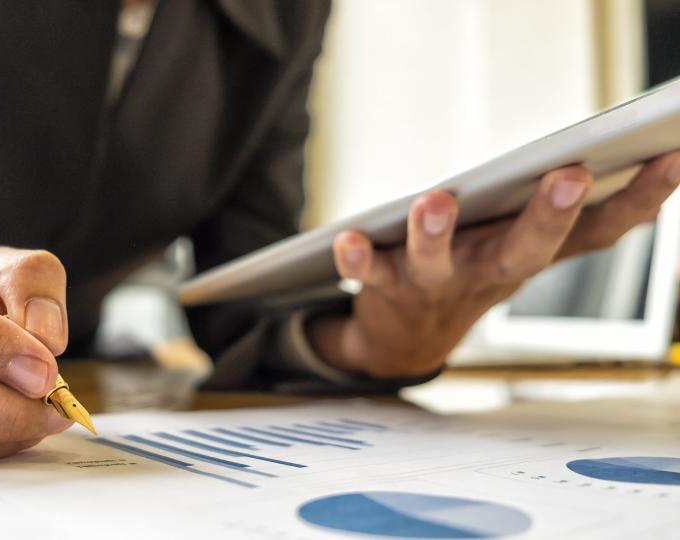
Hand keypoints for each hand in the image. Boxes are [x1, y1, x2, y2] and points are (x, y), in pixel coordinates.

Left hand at [309, 151, 679, 377]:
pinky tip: (348, 237)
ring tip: (435, 202)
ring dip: (436, 233)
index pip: (594, 234)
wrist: (405, 339)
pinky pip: (368, 271)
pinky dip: (357, 256)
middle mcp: (488, 271)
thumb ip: (571, 223)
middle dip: (547, 216)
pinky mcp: (385, 285)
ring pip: (437, 263)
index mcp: (529, 256)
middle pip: (524, 251)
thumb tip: (652, 180)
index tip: (668, 157)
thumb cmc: (474, 271)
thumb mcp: (524, 248)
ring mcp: (436, 283)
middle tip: (570, 175)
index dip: (636, 201)